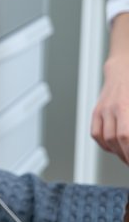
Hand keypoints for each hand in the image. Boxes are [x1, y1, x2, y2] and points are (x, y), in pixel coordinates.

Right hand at [91, 14, 128, 164]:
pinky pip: (95, 133)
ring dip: (118, 152)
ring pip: (106, 139)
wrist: (124, 66)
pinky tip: (114, 147)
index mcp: (125, 105)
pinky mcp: (97, 110)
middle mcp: (112, 108)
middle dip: (127, 155)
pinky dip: (104, 144)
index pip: (126, 136)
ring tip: (127, 156)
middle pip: (116, 140)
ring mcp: (102, 109)